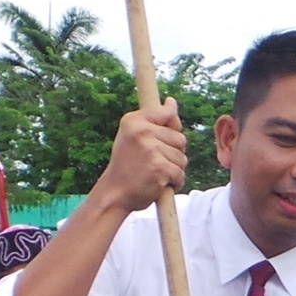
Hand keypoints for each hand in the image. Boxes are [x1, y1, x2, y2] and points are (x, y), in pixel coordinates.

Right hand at [96, 98, 189, 213]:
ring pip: (182, 157)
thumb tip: (171, 102)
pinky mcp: (159, 167)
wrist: (113, 194)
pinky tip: (159, 184)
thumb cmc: (127, 166)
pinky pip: (180, 173)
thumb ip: (154, 121)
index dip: (172, 126)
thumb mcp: (133, 137)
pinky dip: (174, 182)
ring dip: (174, 169)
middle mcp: (141, 131)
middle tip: (152, 162)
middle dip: (173, 153)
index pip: (167, 112)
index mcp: (133, 120)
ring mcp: (151, 149)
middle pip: (180, 138)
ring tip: (154, 173)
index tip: (160, 139)